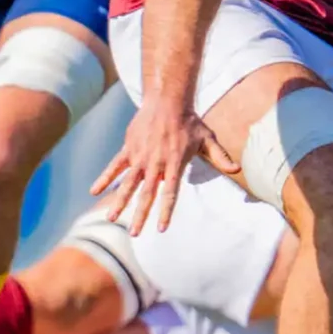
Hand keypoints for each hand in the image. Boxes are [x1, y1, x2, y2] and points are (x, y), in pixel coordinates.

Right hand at [91, 98, 235, 233]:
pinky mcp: (128, 148)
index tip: (161, 228)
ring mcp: (140, 156)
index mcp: (174, 163)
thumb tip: (237, 169)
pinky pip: (114, 166)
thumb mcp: (207, 138)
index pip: (170, 193)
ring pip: (128, 183)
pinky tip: (94, 191)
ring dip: (120, 202)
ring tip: (111, 219)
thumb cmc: (189, 121)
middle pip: (146, 193)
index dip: (165, 211)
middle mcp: (155, 162)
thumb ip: (220, 156)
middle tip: (134, 234)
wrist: (167, 99)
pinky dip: (105, 178)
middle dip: (140, 215)